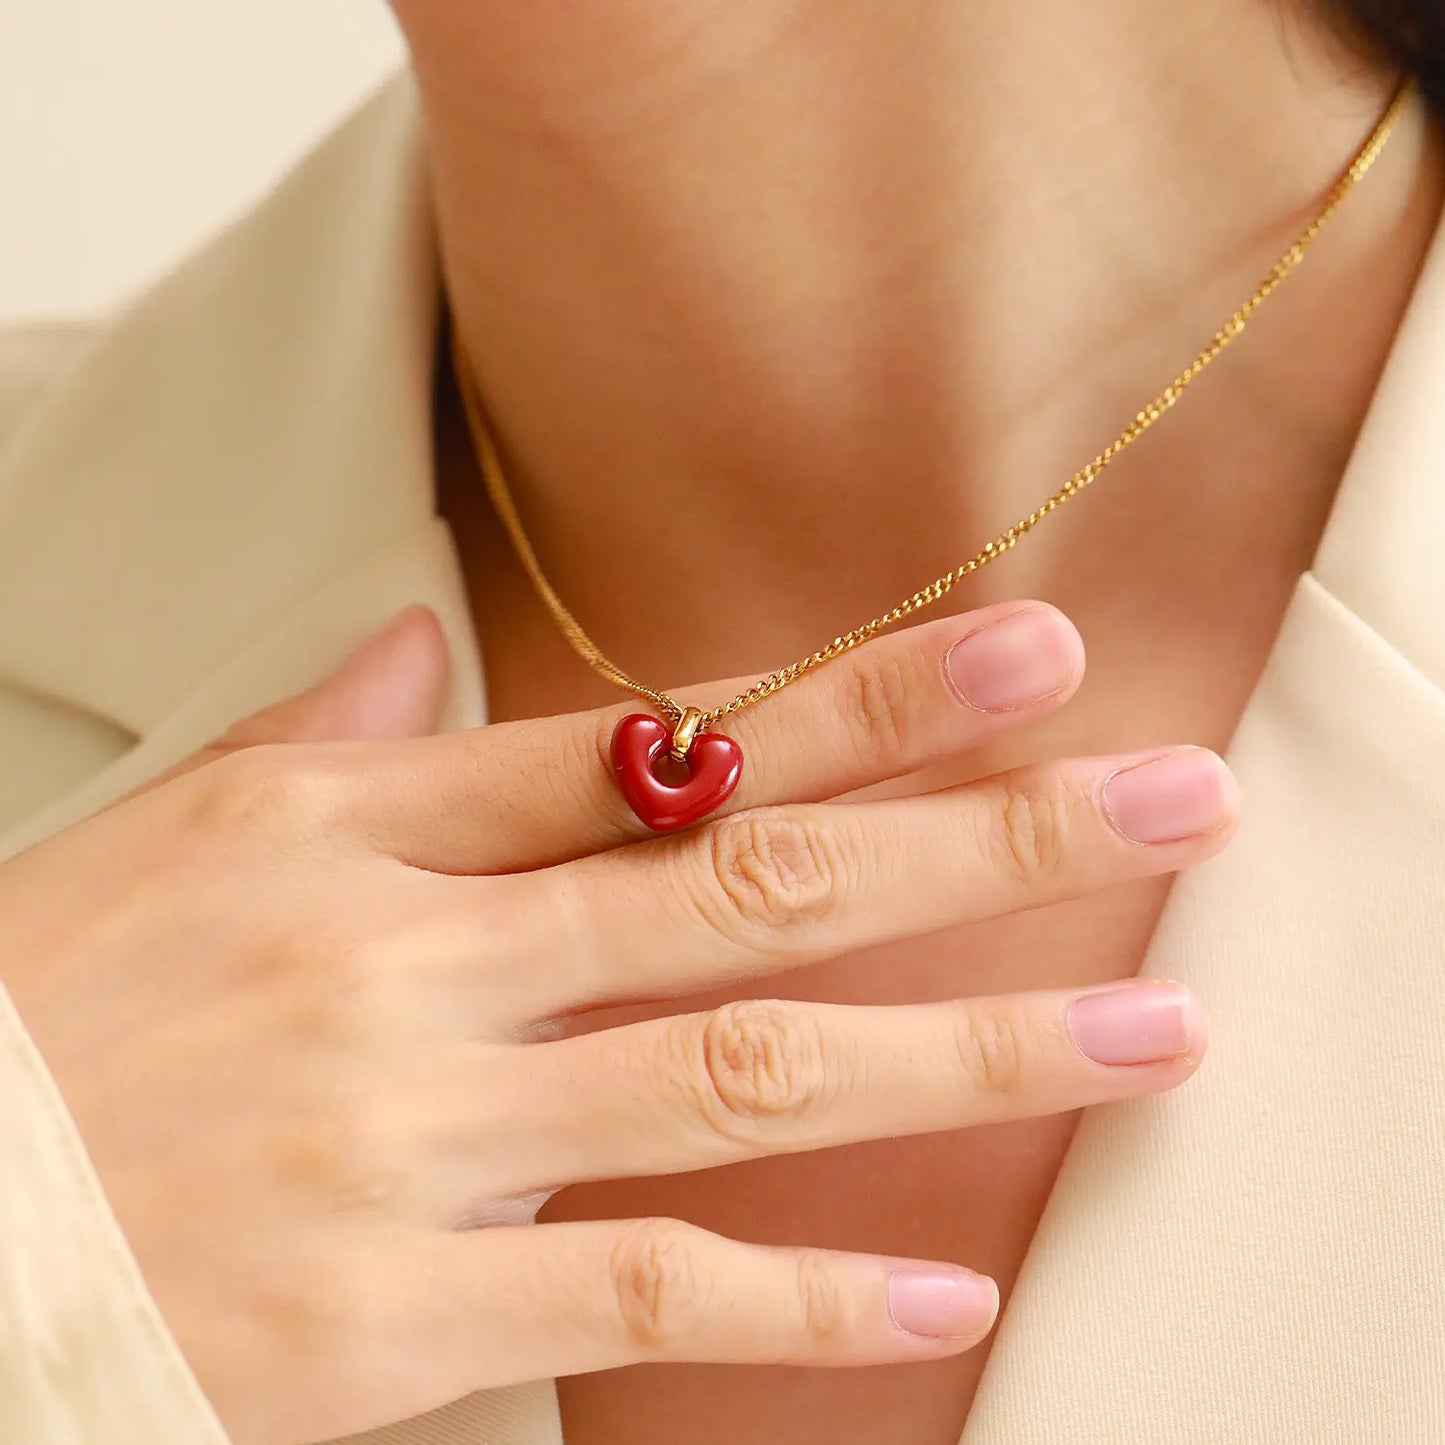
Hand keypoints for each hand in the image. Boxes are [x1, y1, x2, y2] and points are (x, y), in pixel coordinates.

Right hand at [0, 600, 1233, 1444]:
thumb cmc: (34, 1020)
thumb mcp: (174, 843)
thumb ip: (329, 743)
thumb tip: (424, 645)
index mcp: (355, 831)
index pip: (660, 743)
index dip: (858, 696)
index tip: (1019, 658)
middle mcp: (409, 966)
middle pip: (750, 880)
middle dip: (976, 835)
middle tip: (1161, 795)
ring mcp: (408, 1139)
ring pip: (742, 1075)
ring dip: (962, 1056)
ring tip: (1143, 1039)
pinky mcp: (382, 1316)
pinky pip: (636, 1292)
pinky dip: (799, 1298)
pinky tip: (942, 1297)